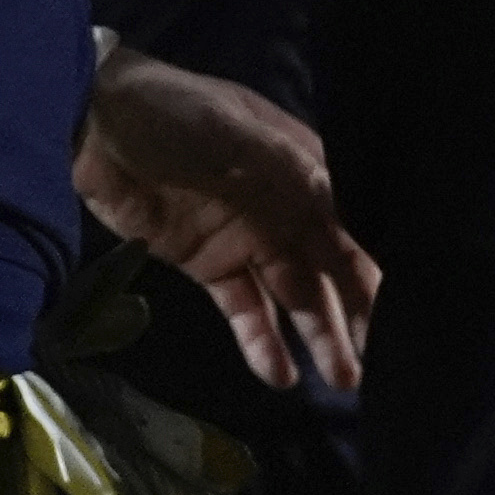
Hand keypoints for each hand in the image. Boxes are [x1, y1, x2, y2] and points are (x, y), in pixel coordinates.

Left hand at [75, 44, 378, 391]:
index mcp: (301, 168)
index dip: (375, 265)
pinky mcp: (207, 265)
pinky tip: (280, 376)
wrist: (89, 125)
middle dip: (357, 311)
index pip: (350, 224)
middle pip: (330, 268)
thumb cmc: (173, 113)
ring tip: (343, 380)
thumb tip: (343, 207)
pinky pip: (244, 309)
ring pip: (294, 295)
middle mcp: (284, 207)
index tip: (405, 310)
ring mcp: (246, 239)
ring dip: (319, 335)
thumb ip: (287, 171)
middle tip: (381, 360)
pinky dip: (261, 342)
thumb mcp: (233, 132)